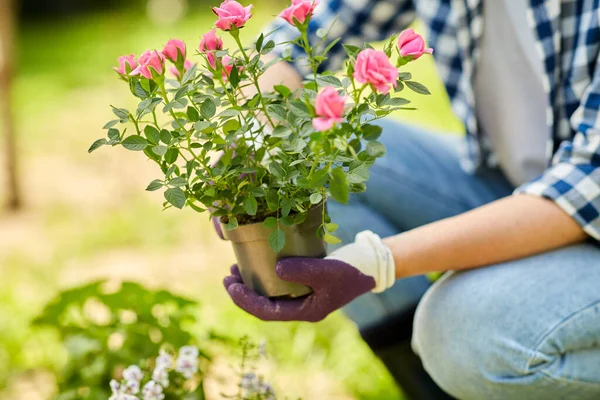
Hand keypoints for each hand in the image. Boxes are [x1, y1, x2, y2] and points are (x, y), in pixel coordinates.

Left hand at [224, 231, 395, 321]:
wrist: (369, 265)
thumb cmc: (351, 271)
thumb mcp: (327, 271)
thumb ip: (301, 270)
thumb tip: (274, 267)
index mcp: (306, 312)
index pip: (268, 312)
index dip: (246, 301)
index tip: (231, 285)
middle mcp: (301, 306)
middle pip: (265, 304)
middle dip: (243, 292)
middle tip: (228, 276)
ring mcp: (303, 295)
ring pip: (269, 293)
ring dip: (252, 282)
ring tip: (235, 268)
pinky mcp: (304, 282)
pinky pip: (278, 282)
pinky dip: (265, 273)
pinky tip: (257, 261)